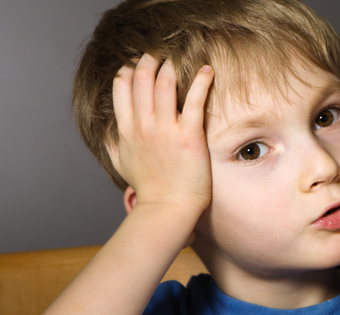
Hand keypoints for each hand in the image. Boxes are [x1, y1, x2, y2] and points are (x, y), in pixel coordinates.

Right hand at [111, 54, 214, 213]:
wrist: (167, 208)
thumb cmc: (148, 189)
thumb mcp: (121, 164)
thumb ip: (112, 143)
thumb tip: (107, 130)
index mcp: (127, 130)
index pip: (122, 88)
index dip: (129, 71)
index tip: (136, 64)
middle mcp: (144, 125)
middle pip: (142, 79)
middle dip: (148, 61)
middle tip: (158, 55)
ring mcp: (166, 129)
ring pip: (165, 84)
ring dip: (171, 66)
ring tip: (177, 59)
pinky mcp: (190, 135)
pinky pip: (195, 100)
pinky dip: (202, 81)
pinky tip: (208, 70)